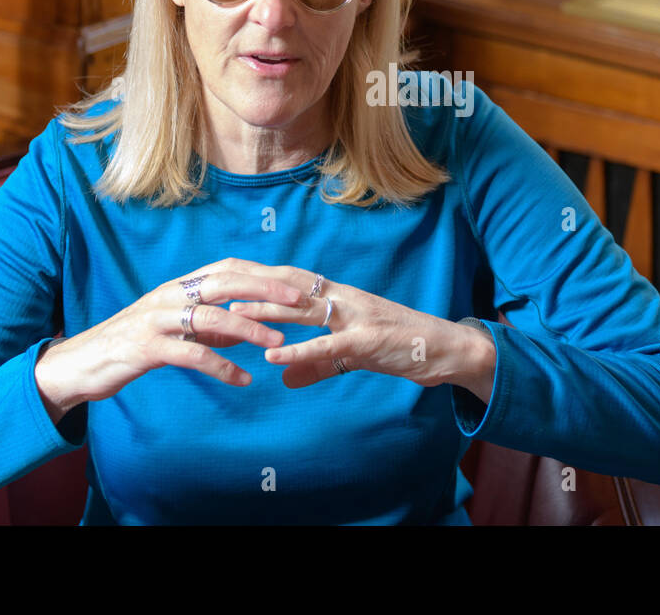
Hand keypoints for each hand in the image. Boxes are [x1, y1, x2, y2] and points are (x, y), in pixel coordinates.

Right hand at [33, 258, 304, 424]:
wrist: (82, 362)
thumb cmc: (133, 344)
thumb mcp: (176, 328)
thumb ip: (210, 325)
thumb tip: (248, 327)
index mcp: (179, 286)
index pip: (227, 268)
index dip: (262, 274)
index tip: (295, 282)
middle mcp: (169, 295)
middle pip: (224, 283)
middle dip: (264, 290)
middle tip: (298, 303)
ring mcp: (156, 320)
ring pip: (210, 317)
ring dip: (249, 330)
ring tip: (277, 344)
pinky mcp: (146, 348)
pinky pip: (191, 355)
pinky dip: (221, 367)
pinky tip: (242, 380)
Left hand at [227, 266, 496, 395]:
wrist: (447, 348)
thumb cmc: (401, 347)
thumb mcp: (353, 355)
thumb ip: (318, 365)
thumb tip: (284, 377)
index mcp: (339, 298)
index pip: (290, 283)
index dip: (256, 281)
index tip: (223, 281)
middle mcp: (344, 299)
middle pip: (288, 288)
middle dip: (250, 288)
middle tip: (213, 291)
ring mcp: (356, 317)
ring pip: (303, 310)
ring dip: (265, 313)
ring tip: (231, 316)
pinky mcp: (368, 340)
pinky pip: (328, 346)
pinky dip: (299, 351)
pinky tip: (274, 358)